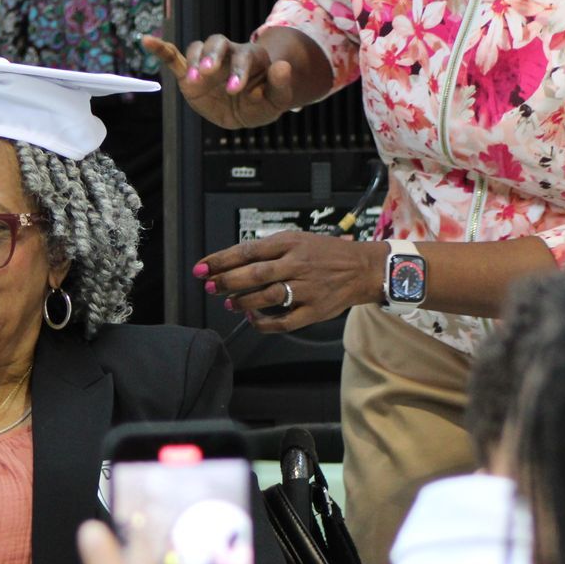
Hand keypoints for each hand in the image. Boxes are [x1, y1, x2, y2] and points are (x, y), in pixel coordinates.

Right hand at [143, 33, 299, 129]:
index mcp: (250, 57)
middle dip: (212, 56)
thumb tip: (283, 66)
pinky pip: (173, 57)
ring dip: (194, 60)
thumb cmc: (262, 102)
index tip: (235, 89)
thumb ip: (281, 85)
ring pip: (197, 48)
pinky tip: (147, 40)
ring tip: (194, 80)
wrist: (245, 110)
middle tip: (208, 73)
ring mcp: (206, 62)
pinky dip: (160, 49)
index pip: (243, 57)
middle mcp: (227, 54)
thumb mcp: (277, 100)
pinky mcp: (189, 73)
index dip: (238, 71)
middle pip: (217, 43)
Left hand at [197, 232, 381, 332]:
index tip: (202, 267)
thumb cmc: (325, 253)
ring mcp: (307, 288)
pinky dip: (264, 323)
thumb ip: (268, 250)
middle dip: (227, 281)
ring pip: (267, 297)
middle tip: (210, 287)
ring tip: (229, 303)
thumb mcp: (297, 240)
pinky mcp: (314, 310)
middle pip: (254, 274)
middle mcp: (297, 264)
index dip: (221, 260)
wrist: (362, 268)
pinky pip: (284, 322)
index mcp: (290, 243)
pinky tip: (252, 319)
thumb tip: (232, 261)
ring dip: (243, 302)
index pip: (248, 250)